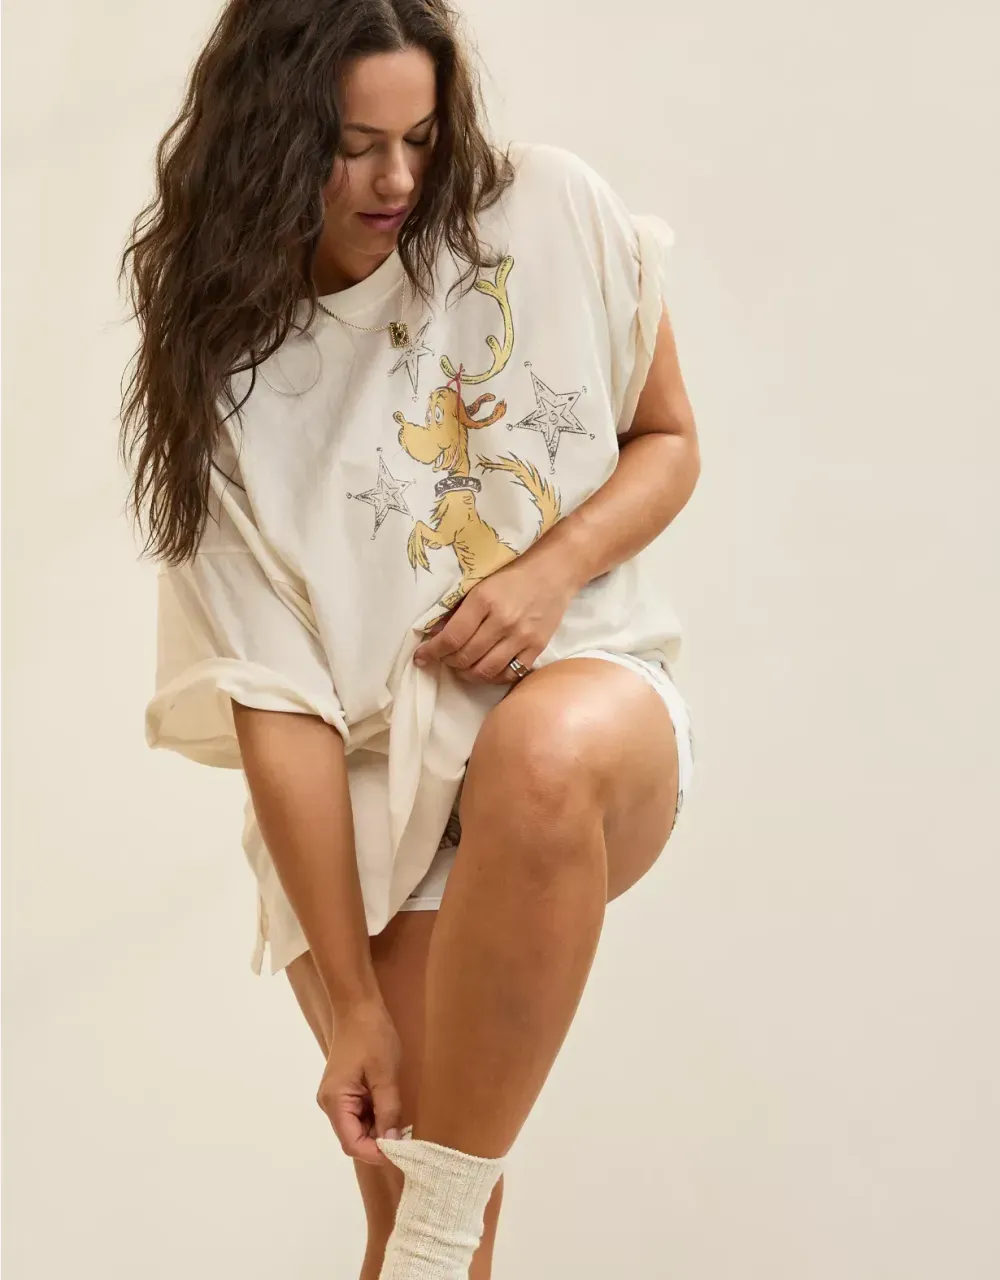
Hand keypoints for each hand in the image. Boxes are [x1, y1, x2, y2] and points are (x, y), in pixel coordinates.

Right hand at [316, 999, 402, 1164]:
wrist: (358, 1007)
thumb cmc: (372, 1036)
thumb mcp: (385, 1074)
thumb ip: (388, 1110)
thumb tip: (392, 1143)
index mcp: (335, 1101)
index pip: (351, 1143)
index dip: (375, 1153)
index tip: (401, 1154)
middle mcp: (330, 1104)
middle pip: (353, 1138)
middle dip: (378, 1143)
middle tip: (407, 1140)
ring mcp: (335, 1097)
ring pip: (357, 1128)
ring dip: (378, 1130)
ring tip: (402, 1125)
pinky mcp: (343, 1091)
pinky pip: (358, 1114)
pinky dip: (375, 1117)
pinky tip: (392, 1111)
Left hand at [413, 550, 578, 683]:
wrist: (555, 572)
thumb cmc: (513, 574)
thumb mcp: (480, 583)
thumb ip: (458, 609)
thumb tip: (435, 634)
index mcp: (484, 600)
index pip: (452, 637)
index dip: (432, 652)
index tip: (421, 657)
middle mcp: (503, 621)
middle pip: (465, 657)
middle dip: (447, 662)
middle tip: (443, 657)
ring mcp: (522, 637)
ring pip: (485, 671)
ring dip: (466, 673)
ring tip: (461, 666)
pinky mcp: (537, 648)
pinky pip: (509, 674)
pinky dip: (492, 676)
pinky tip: (485, 668)